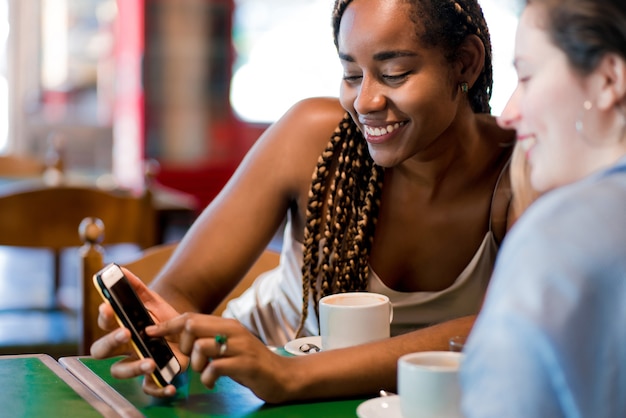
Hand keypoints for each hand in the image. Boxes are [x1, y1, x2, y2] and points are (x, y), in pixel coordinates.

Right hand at [90, 267, 187, 396]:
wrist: (185, 331)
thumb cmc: (161, 317)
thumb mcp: (152, 300)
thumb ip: (137, 287)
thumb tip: (120, 269)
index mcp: (121, 326)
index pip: (104, 324)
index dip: (104, 317)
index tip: (109, 308)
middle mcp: (123, 347)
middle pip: (102, 350)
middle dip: (110, 342)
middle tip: (126, 333)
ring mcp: (136, 361)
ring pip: (120, 371)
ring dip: (132, 368)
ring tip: (149, 362)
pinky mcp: (153, 375)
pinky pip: (149, 388)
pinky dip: (158, 389)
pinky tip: (170, 386)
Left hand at [147, 313, 295, 402]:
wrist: (281, 375)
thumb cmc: (249, 362)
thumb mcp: (229, 345)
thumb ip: (209, 339)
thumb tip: (180, 338)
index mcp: (226, 324)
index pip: (191, 317)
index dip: (168, 325)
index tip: (150, 333)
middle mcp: (232, 331)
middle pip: (193, 326)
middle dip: (183, 347)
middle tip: (192, 361)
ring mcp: (240, 347)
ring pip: (202, 347)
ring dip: (196, 364)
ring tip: (205, 372)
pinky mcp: (245, 364)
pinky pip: (215, 368)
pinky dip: (208, 378)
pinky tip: (213, 382)